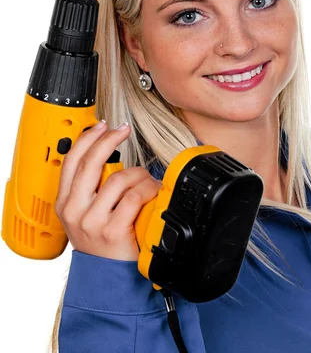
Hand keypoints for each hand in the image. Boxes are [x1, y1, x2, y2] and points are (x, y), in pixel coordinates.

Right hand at [55, 120, 161, 260]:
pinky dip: (147, 188)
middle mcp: (75, 210)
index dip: (88, 138)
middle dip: (109, 139)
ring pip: (118, 178)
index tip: (102, 125)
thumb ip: (91, 187)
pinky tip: (152, 190)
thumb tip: (109, 152)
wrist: (108, 278)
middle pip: (91, 163)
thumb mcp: (85, 214)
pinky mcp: (113, 230)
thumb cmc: (102, 241)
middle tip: (123, 129)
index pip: (72, 160)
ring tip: (146, 179)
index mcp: (65, 202)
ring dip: (138, 172)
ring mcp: (93, 221)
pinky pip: (133, 196)